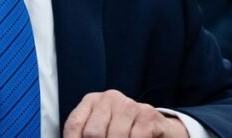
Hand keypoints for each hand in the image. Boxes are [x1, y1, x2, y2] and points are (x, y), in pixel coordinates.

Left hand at [63, 90, 189, 137]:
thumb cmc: (124, 132)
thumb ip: (86, 136)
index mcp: (91, 102)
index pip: (74, 125)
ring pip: (115, 137)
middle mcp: (109, 98)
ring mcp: (129, 104)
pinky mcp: (148, 114)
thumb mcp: (102, 132)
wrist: (157, 129)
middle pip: (93, 133)